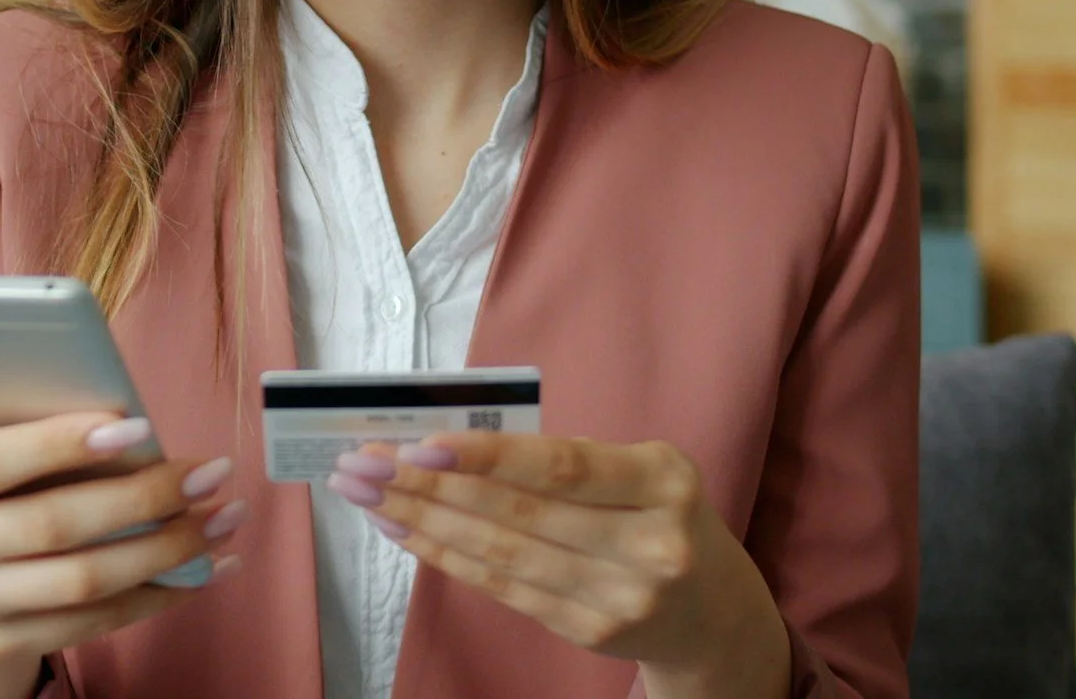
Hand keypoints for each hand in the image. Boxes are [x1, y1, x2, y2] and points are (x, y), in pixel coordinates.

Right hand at [0, 412, 244, 698]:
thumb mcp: (0, 438)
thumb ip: (43, 423)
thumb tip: (136, 423)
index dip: (57, 445)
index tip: (136, 428)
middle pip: (49, 526)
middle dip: (143, 498)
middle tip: (210, 474)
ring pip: (81, 581)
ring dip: (167, 550)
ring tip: (223, 519)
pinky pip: (93, 622)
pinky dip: (158, 593)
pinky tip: (205, 567)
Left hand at [327, 434, 787, 696]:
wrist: (712, 612)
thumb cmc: (659, 517)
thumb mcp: (643, 473)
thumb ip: (567, 460)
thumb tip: (450, 443)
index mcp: (663, 482)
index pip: (563, 467)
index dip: (488, 456)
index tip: (420, 444)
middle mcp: (649, 544)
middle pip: (519, 514)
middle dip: (429, 486)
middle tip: (363, 463)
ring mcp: (618, 596)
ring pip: (502, 554)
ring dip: (424, 521)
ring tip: (369, 495)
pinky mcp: (589, 631)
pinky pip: (503, 587)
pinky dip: (447, 556)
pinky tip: (406, 531)